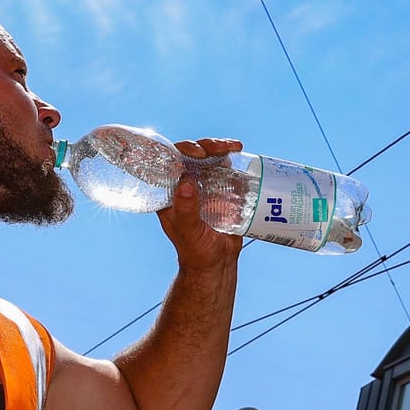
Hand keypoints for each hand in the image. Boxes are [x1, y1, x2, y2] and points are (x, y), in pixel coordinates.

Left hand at [157, 137, 247, 271]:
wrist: (217, 263)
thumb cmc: (196, 251)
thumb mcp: (189, 232)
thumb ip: (186, 211)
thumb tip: (186, 182)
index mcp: (169, 193)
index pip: (169, 163)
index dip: (181, 151)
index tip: (197, 151)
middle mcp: (185, 185)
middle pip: (191, 156)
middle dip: (205, 146)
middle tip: (218, 148)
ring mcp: (204, 186)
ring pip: (209, 158)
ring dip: (220, 147)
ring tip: (233, 146)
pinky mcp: (222, 189)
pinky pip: (226, 168)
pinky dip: (233, 157)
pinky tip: (239, 151)